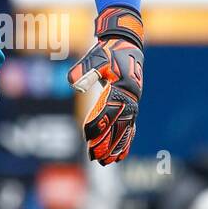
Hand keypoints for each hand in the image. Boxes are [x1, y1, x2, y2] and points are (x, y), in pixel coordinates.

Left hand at [67, 4, 143, 164]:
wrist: (126, 46)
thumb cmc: (108, 52)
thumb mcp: (96, 57)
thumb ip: (85, 69)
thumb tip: (75, 83)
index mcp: (121, 89)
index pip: (107, 112)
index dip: (96, 125)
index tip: (86, 137)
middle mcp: (129, 100)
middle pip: (117, 126)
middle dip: (106, 143)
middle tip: (95, 158)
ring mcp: (132, 104)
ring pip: (125, 131)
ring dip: (116, 148)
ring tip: (107, 162)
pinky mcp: (131, 107)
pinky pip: (130, 128)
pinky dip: (125, 143)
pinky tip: (120, 156)